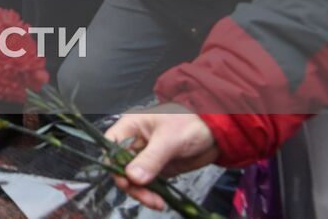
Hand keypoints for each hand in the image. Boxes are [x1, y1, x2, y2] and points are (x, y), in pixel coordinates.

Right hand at [104, 105, 218, 210]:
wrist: (216, 132)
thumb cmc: (190, 124)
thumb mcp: (169, 139)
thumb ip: (151, 158)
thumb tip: (132, 177)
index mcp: (131, 127)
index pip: (111, 145)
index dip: (113, 163)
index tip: (125, 180)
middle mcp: (135, 143)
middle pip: (120, 166)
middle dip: (131, 184)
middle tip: (147, 197)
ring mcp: (146, 157)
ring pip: (133, 179)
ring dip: (142, 193)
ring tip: (157, 202)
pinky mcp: (158, 169)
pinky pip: (148, 184)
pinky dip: (151, 194)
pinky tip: (160, 201)